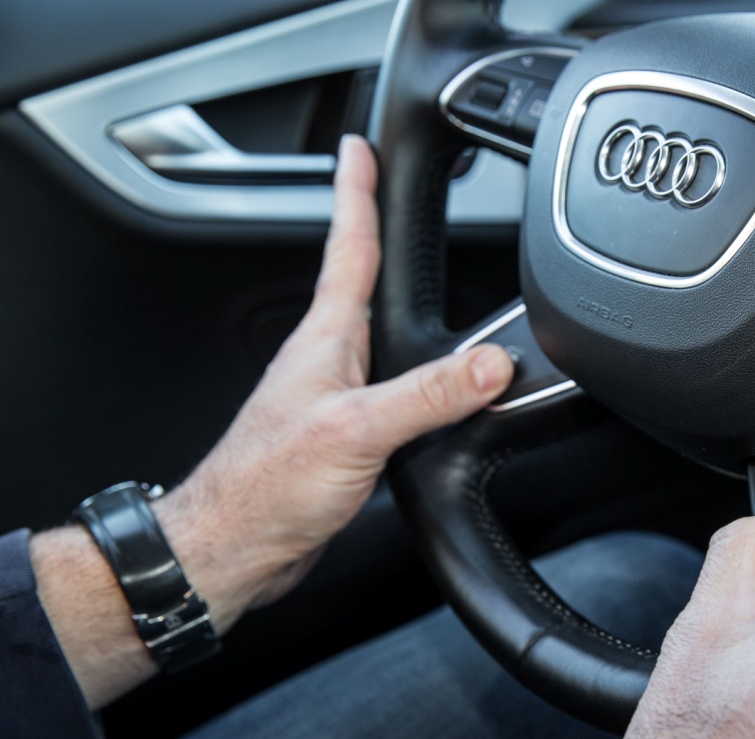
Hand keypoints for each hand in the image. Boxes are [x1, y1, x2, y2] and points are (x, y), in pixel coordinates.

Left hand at [154, 135, 513, 631]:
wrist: (234, 548)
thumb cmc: (267, 486)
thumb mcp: (356, 430)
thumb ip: (428, 396)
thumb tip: (493, 364)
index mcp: (327, 341)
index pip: (349, 249)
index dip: (357, 194)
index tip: (361, 148)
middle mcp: (331, 362)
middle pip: (365, 285)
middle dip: (383, 239)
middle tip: (397, 198)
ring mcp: (338, 399)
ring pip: (386, 342)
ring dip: (408, 313)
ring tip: (428, 282)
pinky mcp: (349, 439)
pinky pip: (395, 393)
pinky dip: (424, 380)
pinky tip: (438, 393)